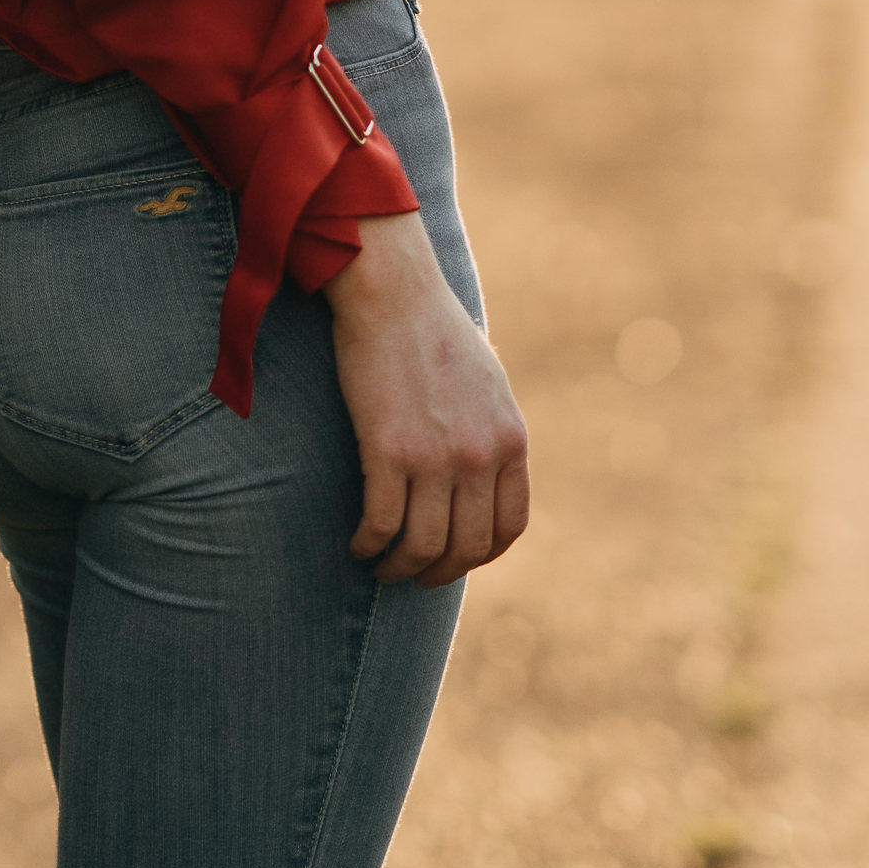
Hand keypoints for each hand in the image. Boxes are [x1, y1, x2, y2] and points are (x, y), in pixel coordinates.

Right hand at [325, 210, 530, 585]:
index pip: (509, 525)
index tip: (454, 558)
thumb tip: (481, 475)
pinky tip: (358, 543)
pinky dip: (369, 544)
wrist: (393, 293)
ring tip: (380, 566)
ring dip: (399, 568)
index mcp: (511, 439)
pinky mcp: (390, 451)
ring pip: (423, 545)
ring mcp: (437, 457)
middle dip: (438, 572)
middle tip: (412, 574)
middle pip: (467, 546)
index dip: (480, 554)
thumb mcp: (487, 384)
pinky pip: (382, 524)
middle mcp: (481, 455)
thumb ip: (490, 433)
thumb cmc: (432, 331)